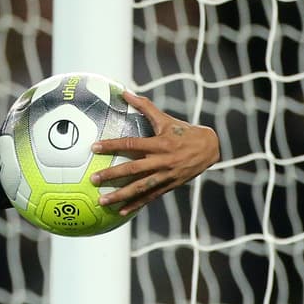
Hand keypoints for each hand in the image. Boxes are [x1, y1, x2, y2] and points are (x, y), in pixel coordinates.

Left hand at [89, 90, 219, 215]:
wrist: (210, 148)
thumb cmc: (184, 132)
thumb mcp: (165, 119)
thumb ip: (144, 107)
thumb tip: (125, 92)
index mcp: (159, 143)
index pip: (131, 144)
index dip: (112, 146)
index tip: (94, 148)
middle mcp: (162, 160)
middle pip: (133, 169)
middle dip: (112, 175)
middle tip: (93, 180)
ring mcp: (165, 175)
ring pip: (140, 188)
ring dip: (120, 195)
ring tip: (102, 201)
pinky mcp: (169, 186)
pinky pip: (150, 197)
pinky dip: (135, 205)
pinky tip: (121, 211)